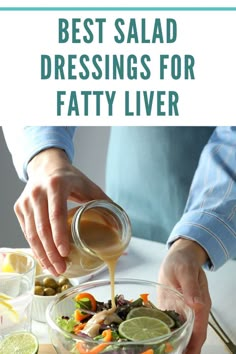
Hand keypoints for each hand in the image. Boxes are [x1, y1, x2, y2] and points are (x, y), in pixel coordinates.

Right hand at [14, 148, 109, 274]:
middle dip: (51, 252)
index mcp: (57, 185)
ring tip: (54, 269)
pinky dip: (35, 248)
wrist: (46, 166)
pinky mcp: (19, 208)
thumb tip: (120, 223)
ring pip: (31, 233)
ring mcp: (26, 201)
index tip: (65, 253)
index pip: (56, 214)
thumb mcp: (88, 185)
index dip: (59, 235)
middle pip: (42, 228)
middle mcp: (37, 192)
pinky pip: (26, 232)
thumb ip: (104, 202)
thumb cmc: (70, 177)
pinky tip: (44, 259)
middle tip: (62, 269)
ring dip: (42, 254)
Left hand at [158, 238, 210, 353]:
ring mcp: (182, 309)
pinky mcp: (172, 306)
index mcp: (200, 303)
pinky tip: (155, 337)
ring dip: (174, 342)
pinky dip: (165, 332)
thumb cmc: (183, 260)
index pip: (200, 330)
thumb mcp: (186, 270)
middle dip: (184, 348)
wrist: (179, 254)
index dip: (194, 346)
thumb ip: (191, 287)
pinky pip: (169, 322)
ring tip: (162, 351)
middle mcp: (193, 310)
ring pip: (180, 331)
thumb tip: (196, 305)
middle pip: (191, 336)